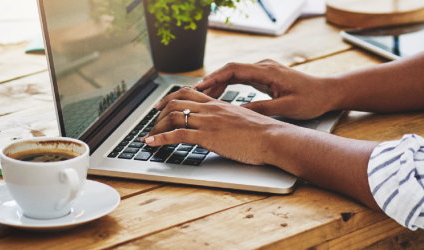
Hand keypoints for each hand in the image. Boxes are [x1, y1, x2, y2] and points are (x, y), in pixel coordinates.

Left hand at [143, 88, 299, 164]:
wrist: (273, 138)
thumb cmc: (263, 133)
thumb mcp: (242, 119)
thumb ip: (229, 119)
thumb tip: (224, 125)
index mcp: (218, 104)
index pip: (188, 93)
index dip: (170, 98)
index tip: (160, 106)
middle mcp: (210, 109)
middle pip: (175, 103)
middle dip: (158, 113)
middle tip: (151, 122)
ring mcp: (208, 122)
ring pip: (173, 117)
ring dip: (156, 127)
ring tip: (149, 136)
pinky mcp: (207, 137)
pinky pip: (177, 135)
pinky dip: (160, 138)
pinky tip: (151, 143)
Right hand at [164, 59, 338, 119]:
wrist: (329, 92)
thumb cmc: (311, 99)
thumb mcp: (286, 107)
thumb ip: (261, 109)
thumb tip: (238, 113)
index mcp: (267, 71)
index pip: (233, 69)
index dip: (214, 78)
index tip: (198, 87)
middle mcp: (263, 67)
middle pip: (229, 70)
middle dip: (210, 81)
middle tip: (191, 94)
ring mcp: (264, 71)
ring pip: (234, 74)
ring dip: (217, 84)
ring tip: (199, 97)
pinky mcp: (266, 77)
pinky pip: (241, 79)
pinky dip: (228, 86)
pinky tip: (219, 97)